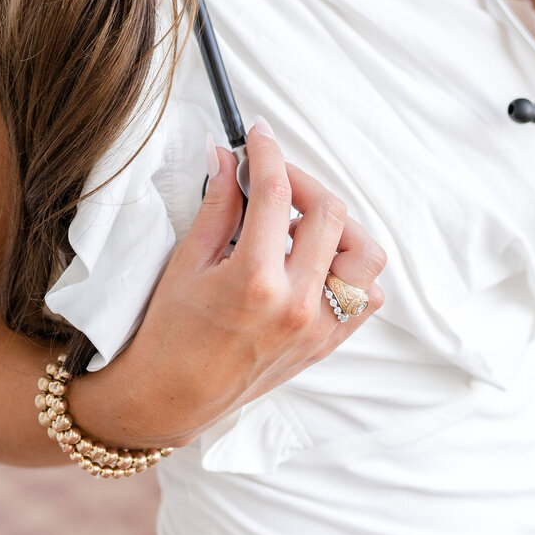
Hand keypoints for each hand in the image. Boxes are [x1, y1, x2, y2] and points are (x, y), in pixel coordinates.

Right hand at [73, 120, 385, 449]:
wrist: (170, 398)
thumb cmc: (169, 332)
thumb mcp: (188, 260)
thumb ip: (219, 203)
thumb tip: (229, 156)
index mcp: (256, 281)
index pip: (277, 192)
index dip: (267, 152)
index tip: (259, 135)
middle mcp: (297, 306)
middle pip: (331, 213)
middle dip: (303, 182)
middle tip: (274, 179)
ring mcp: (318, 329)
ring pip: (364, 255)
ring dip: (338, 228)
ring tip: (299, 226)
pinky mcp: (325, 345)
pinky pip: (364, 296)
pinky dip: (348, 270)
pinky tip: (312, 262)